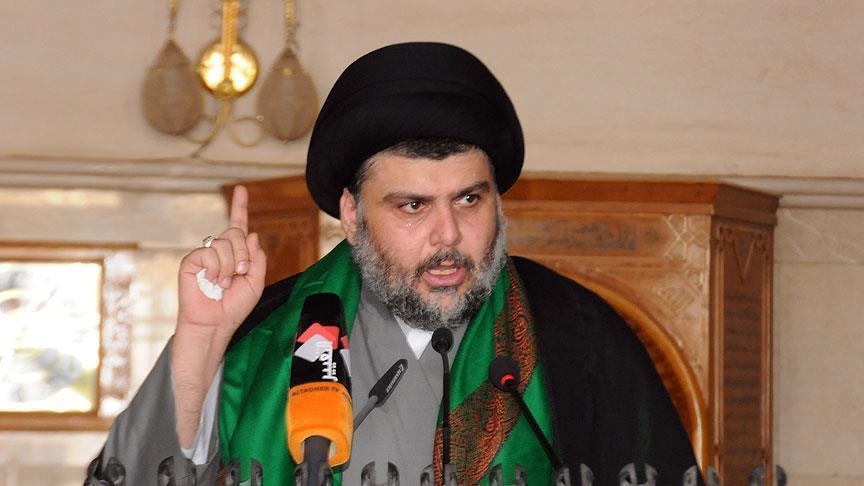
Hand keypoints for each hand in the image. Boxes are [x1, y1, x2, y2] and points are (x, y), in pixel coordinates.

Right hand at [176, 185, 266, 340]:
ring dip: (231, 265)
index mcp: (235, 253)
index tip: (241, 189)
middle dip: (244, 254)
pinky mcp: (191, 261)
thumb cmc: (234, 307)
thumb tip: (251, 234)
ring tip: (224, 283)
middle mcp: (219, 250)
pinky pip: (210, 253)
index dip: (239, 206)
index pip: (238, 225)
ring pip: (225, 243)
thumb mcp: (256, 281)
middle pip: (236, 232)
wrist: (215, 324)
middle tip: (240, 273)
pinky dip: (217, 269)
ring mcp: (204, 255)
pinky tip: (213, 282)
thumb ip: (257, 258)